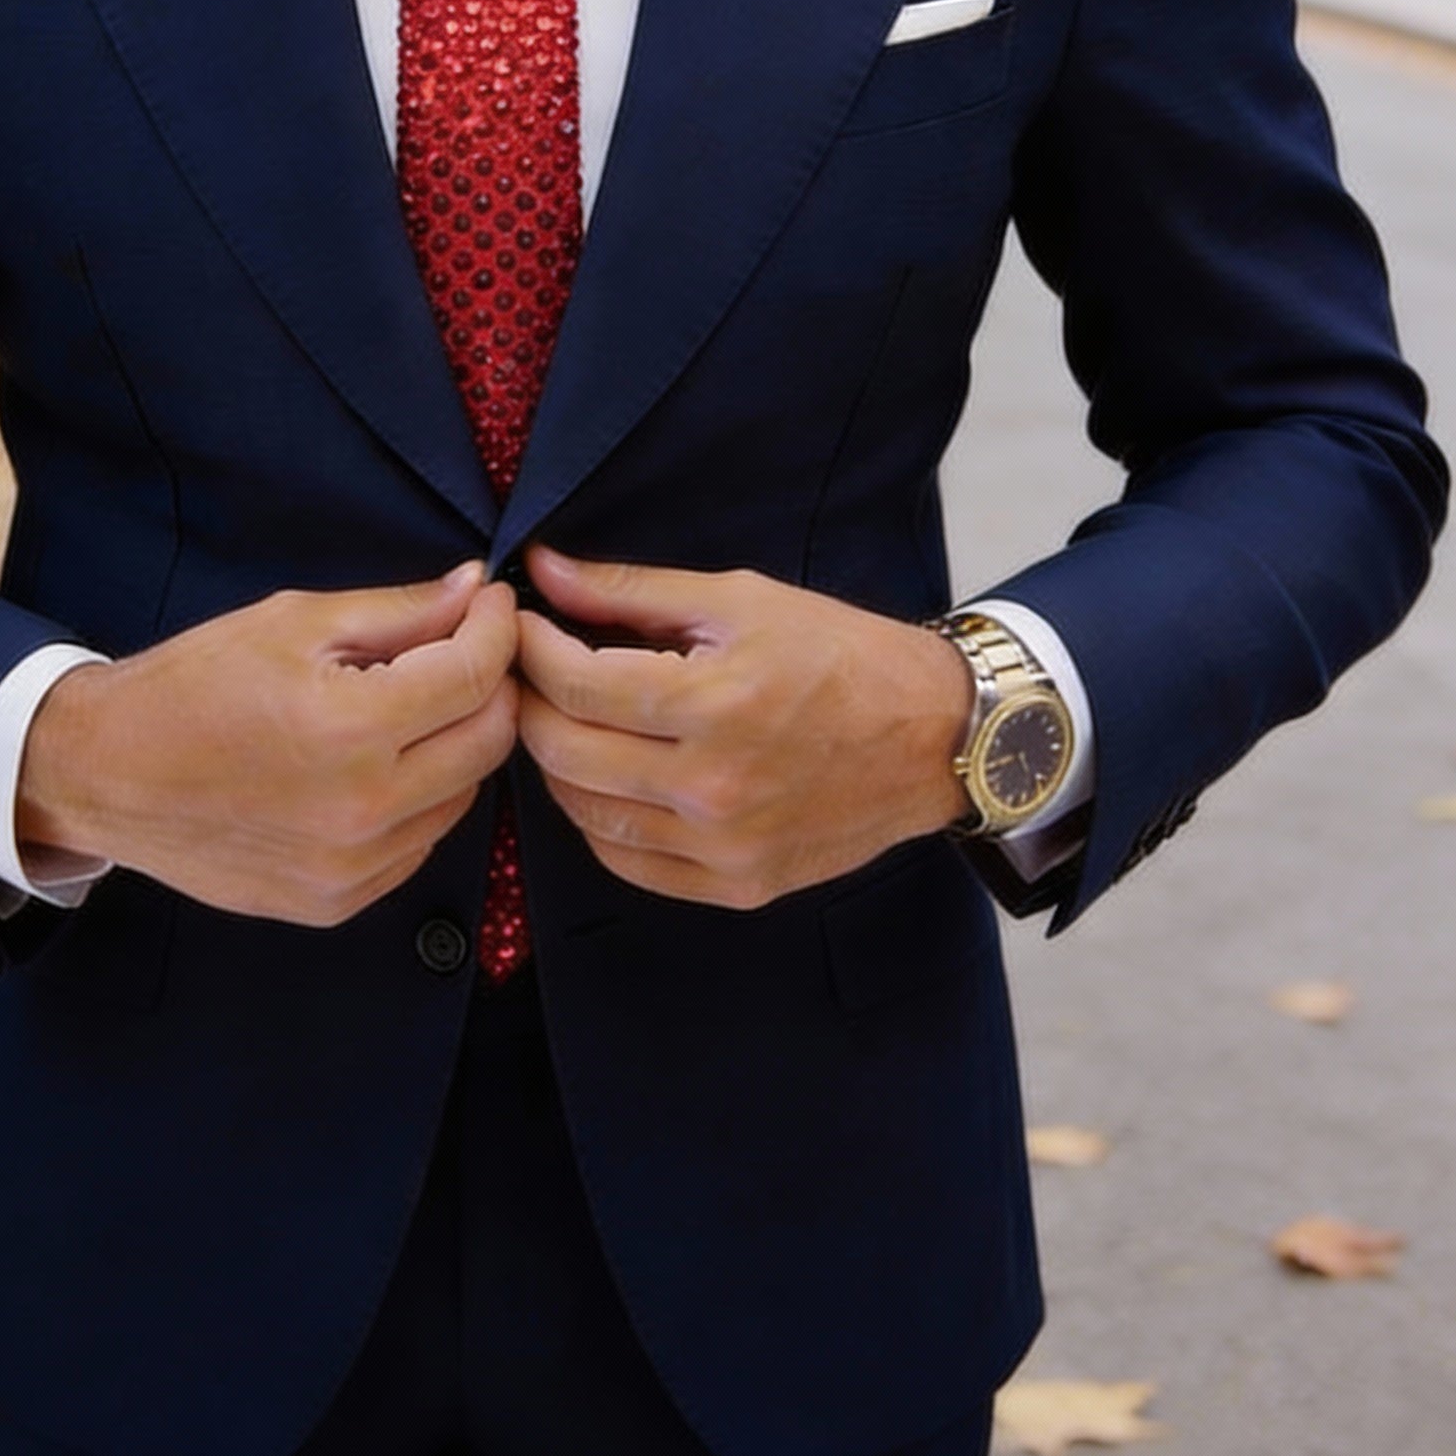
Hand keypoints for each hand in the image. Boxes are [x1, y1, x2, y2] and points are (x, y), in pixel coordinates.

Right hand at [15, 562, 518, 925]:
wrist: (105, 774)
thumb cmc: (192, 686)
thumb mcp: (294, 623)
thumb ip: (398, 611)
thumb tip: (475, 589)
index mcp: (350, 729)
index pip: (474, 676)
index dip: (496, 629)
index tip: (491, 604)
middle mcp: (361, 810)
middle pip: (489, 741)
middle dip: (491, 684)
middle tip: (464, 648)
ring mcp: (351, 868)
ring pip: (464, 796)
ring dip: (458, 743)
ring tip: (412, 705)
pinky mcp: (336, 902)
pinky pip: (419, 842)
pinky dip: (420, 798)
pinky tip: (378, 763)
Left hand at [513, 546, 971, 908]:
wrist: (935, 738)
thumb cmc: (842, 655)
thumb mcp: (740, 600)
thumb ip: (630, 590)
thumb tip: (543, 569)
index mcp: (716, 703)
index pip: (575, 682)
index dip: (530, 647)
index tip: (520, 623)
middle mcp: (714, 787)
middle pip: (564, 751)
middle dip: (529, 701)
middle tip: (528, 668)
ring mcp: (724, 847)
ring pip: (584, 812)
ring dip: (556, 761)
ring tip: (565, 717)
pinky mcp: (736, 886)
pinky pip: (627, 860)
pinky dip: (597, 818)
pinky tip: (605, 776)